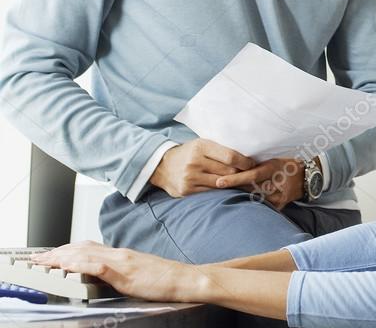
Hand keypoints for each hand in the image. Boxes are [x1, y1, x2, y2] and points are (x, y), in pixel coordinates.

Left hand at [31, 241, 194, 302]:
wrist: (185, 279)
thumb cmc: (166, 278)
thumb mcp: (138, 271)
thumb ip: (120, 270)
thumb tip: (103, 274)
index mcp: (122, 254)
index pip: (88, 248)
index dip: (67, 250)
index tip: (51, 255)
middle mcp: (119, 254)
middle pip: (82, 248)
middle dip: (57, 252)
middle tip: (38, 257)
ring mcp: (123, 262)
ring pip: (86, 254)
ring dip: (62, 257)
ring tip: (44, 260)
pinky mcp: (126, 273)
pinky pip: (99, 266)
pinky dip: (80, 264)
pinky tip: (67, 266)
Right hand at [150, 139, 255, 197]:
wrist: (162, 166)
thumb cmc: (189, 153)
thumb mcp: (202, 144)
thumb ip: (220, 149)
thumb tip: (247, 155)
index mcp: (201, 147)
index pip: (230, 156)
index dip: (245, 162)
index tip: (252, 164)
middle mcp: (195, 162)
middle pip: (228, 172)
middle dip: (241, 173)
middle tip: (250, 174)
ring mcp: (190, 177)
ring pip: (221, 184)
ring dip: (232, 183)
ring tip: (241, 181)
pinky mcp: (187, 190)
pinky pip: (211, 192)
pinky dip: (221, 190)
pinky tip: (226, 187)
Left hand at [214, 157, 304, 209]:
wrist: (306, 177)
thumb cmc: (286, 164)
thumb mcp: (273, 159)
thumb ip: (255, 163)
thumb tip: (231, 164)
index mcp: (274, 168)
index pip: (252, 175)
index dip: (235, 179)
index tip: (219, 182)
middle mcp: (277, 183)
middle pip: (250, 189)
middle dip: (233, 189)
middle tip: (214, 188)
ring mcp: (279, 197)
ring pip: (254, 198)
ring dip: (239, 196)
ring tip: (222, 195)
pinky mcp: (279, 206)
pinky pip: (261, 206)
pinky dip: (249, 204)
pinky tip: (238, 203)